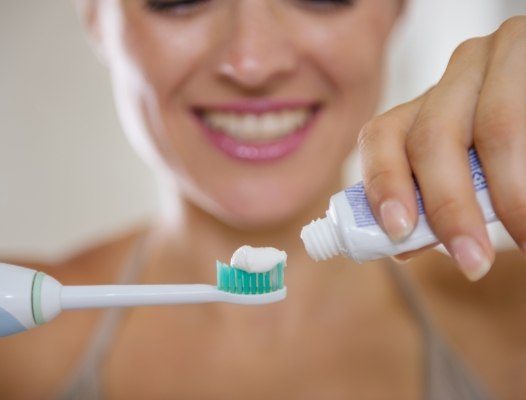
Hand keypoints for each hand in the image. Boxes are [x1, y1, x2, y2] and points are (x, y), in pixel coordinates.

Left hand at [358, 16, 525, 280]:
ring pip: (492, 128)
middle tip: (473, 261)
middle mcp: (457, 72)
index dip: (384, 184)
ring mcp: (499, 55)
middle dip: (449, 207)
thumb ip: (437, 200)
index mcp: (428, 103)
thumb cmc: (512, 154)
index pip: (382, 136)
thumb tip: (401, 246)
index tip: (399, 232)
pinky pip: (525, 118)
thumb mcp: (473, 170)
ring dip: (510, 196)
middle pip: (431, 137)